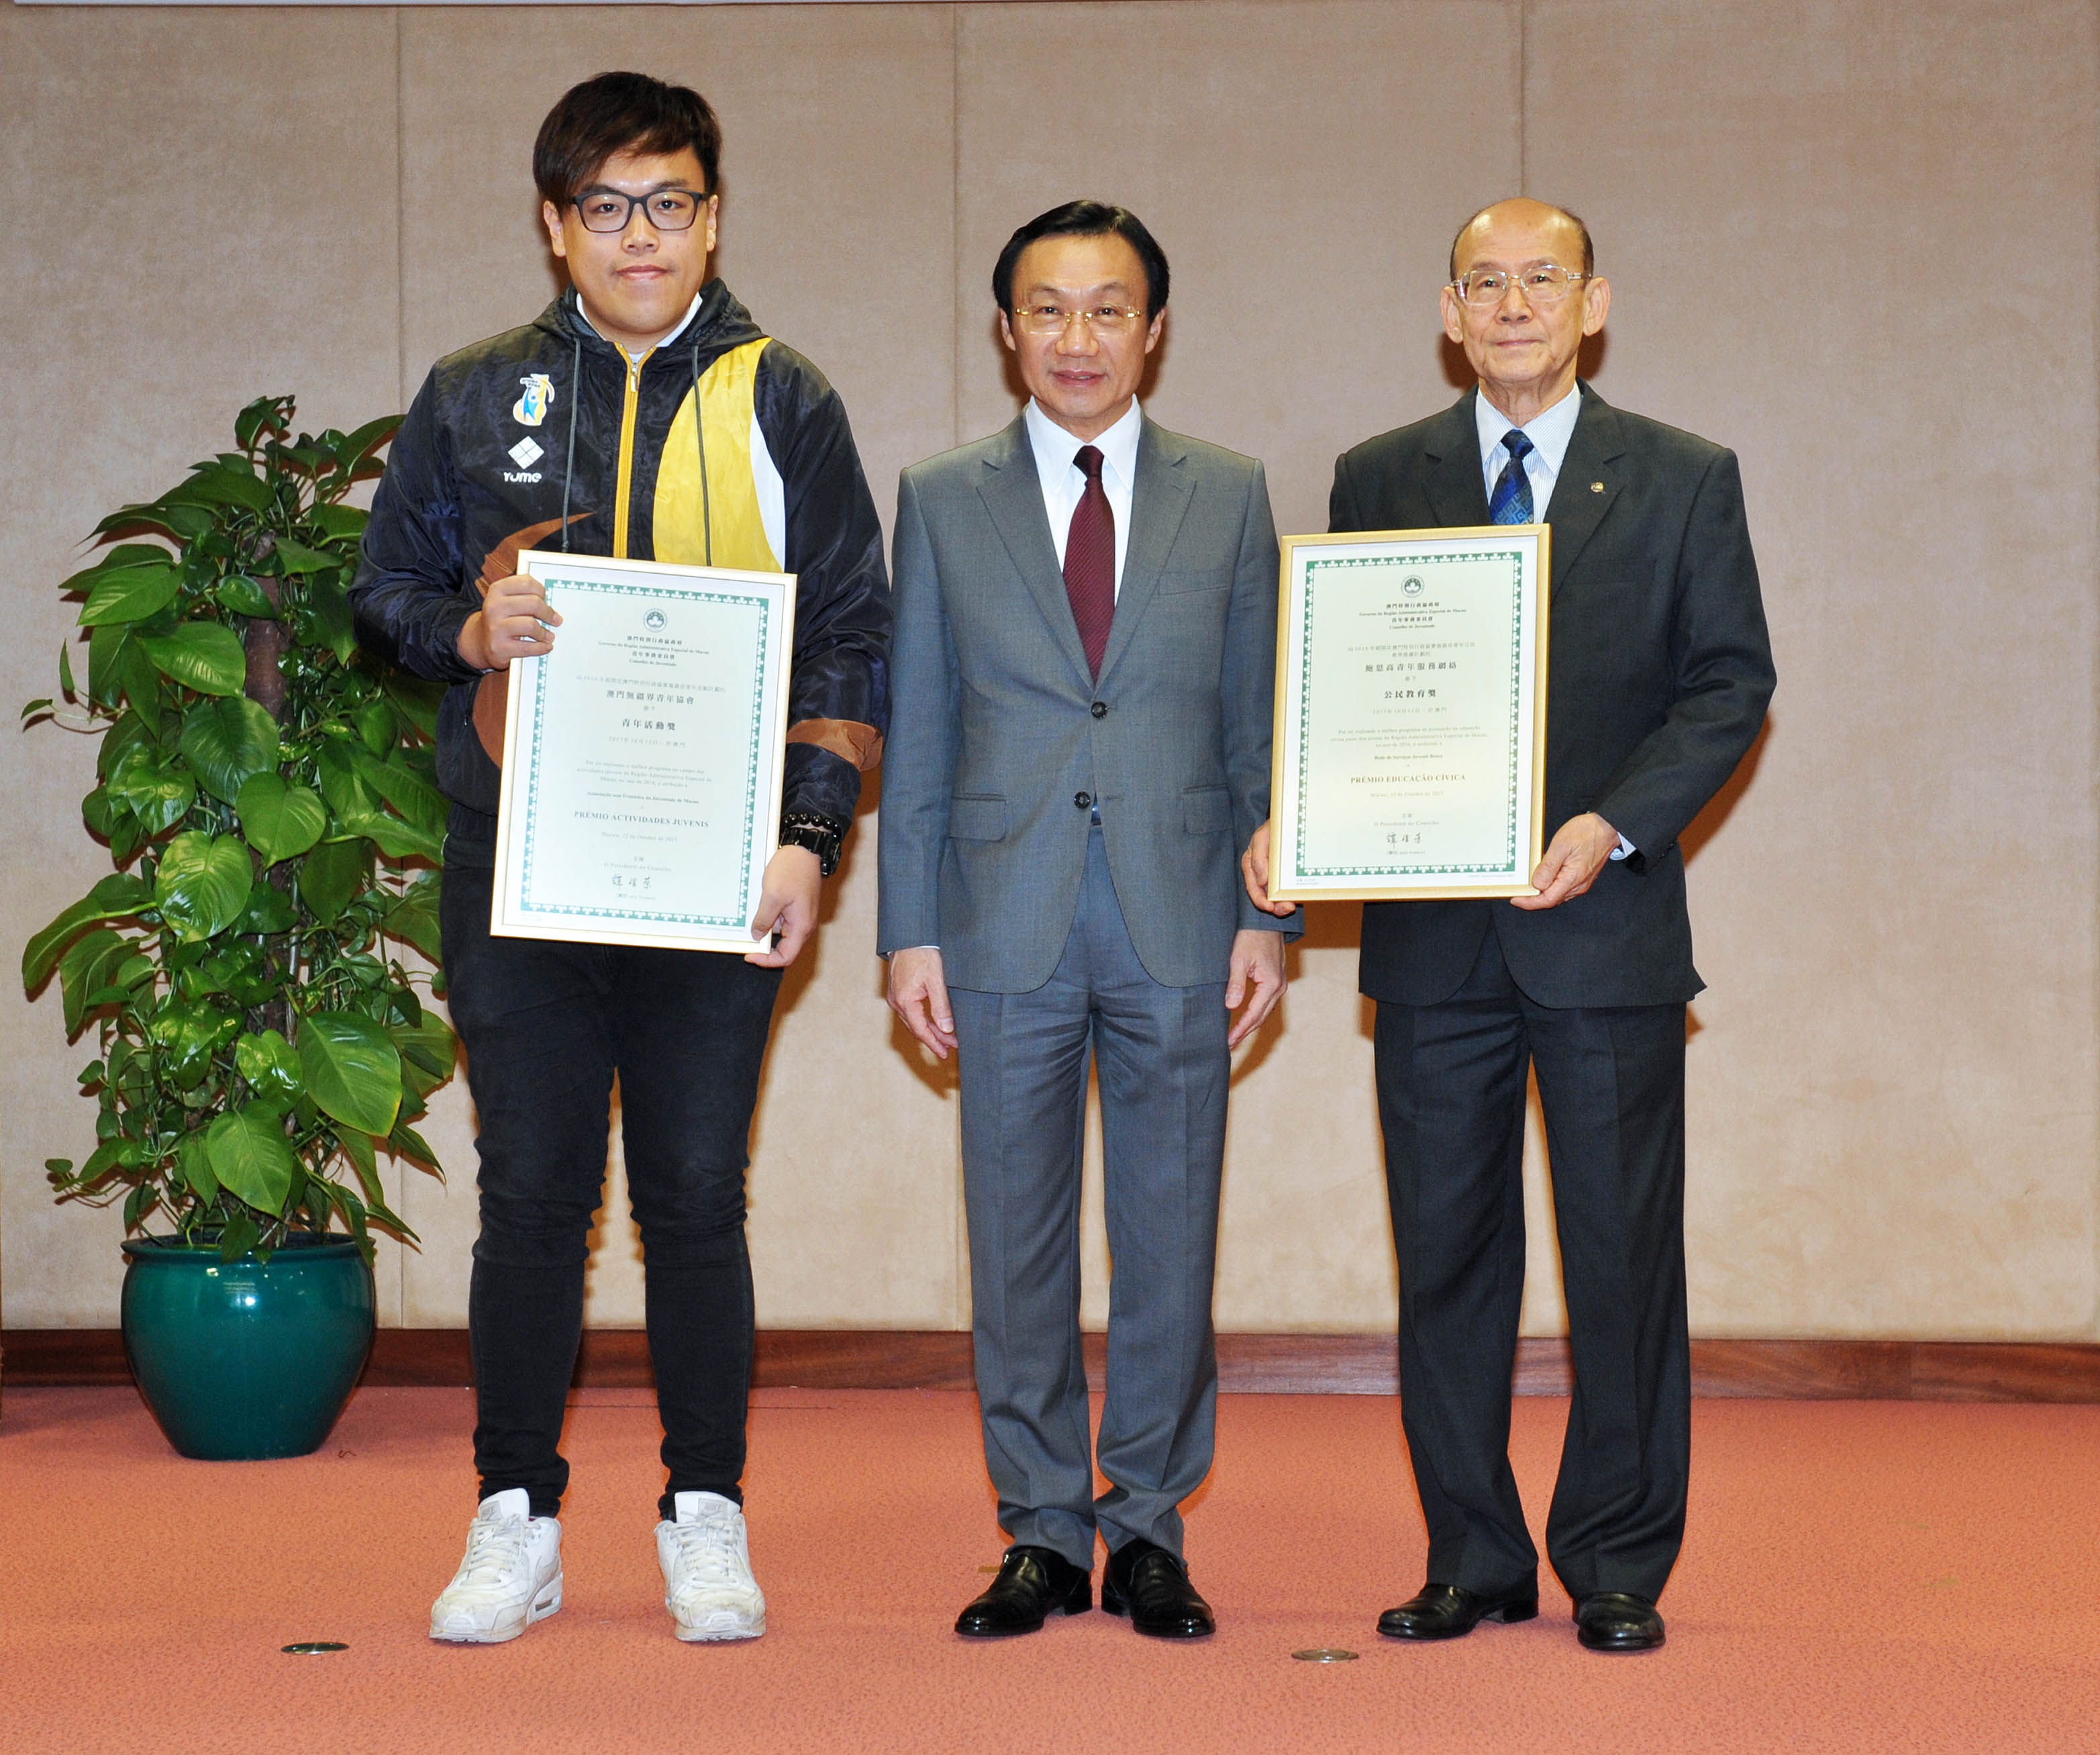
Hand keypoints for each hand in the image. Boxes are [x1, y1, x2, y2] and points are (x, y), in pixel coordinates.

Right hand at [458, 573, 561, 669]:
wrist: (480, 641)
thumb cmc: (501, 619)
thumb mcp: (506, 600)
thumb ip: (525, 595)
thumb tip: (551, 604)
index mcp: (497, 590)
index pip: (527, 583)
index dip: (541, 591)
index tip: (546, 599)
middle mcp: (494, 606)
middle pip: (533, 603)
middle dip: (548, 613)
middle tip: (555, 619)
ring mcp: (495, 627)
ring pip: (531, 625)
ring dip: (544, 632)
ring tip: (548, 635)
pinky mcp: (499, 647)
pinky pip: (528, 647)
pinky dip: (541, 648)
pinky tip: (545, 646)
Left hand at [745, 845, 821, 966]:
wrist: (804, 850)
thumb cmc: (792, 870)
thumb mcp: (772, 896)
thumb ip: (764, 920)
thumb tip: (757, 936)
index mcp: (801, 926)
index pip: (786, 957)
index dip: (767, 960)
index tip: (751, 955)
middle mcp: (804, 925)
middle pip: (784, 948)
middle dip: (765, 946)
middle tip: (747, 939)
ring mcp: (800, 916)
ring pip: (781, 934)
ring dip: (765, 930)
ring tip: (752, 917)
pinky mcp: (796, 908)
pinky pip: (781, 921)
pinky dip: (769, 919)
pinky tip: (759, 908)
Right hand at [887, 946, 956, 1059]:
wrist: (908, 936)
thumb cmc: (922, 954)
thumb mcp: (936, 980)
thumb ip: (941, 1006)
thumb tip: (946, 1029)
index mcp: (905, 1001)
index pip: (921, 1030)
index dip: (933, 1043)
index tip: (944, 1053)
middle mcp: (896, 1001)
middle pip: (917, 1027)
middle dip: (935, 1038)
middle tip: (951, 1046)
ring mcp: (895, 996)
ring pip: (914, 1020)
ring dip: (930, 1029)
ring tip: (947, 1037)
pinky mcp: (898, 991)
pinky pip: (910, 1011)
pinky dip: (923, 1019)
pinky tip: (934, 1021)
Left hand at [1225, 929, 1285, 1047]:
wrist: (1267, 921)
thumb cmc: (1251, 937)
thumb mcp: (1238, 959)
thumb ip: (1236, 984)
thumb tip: (1231, 1006)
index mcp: (1270, 984)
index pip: (1253, 1014)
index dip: (1240, 1029)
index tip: (1228, 1041)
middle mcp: (1279, 987)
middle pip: (1261, 1017)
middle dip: (1245, 1032)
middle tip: (1229, 1044)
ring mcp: (1279, 985)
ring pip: (1264, 1012)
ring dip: (1250, 1025)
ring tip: (1235, 1037)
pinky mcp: (1276, 981)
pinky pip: (1266, 1004)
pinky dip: (1255, 1014)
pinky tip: (1245, 1019)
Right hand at [1240, 820, 1297, 917]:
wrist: (1289, 821)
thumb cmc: (1272, 828)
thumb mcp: (1262, 838)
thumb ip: (1259, 858)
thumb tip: (1262, 881)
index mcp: (1250, 865)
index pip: (1253, 887)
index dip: (1260, 899)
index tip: (1269, 906)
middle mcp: (1260, 873)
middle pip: (1264, 896)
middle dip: (1274, 906)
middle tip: (1286, 909)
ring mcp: (1273, 876)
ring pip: (1275, 897)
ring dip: (1282, 905)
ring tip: (1291, 908)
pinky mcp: (1285, 877)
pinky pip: (1286, 891)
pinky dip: (1290, 897)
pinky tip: (1296, 901)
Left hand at [1510, 812, 1619, 910]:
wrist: (1607, 827)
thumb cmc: (1587, 832)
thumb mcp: (1561, 845)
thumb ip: (1548, 867)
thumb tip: (1537, 884)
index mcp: (1573, 878)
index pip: (1547, 900)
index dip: (1530, 902)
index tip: (1516, 899)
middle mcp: (1578, 885)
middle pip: (1551, 900)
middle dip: (1533, 900)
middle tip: (1518, 893)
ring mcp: (1581, 883)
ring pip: (1557, 895)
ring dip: (1542, 893)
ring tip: (1527, 886)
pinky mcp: (1582, 878)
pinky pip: (1563, 888)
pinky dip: (1551, 887)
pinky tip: (1543, 879)